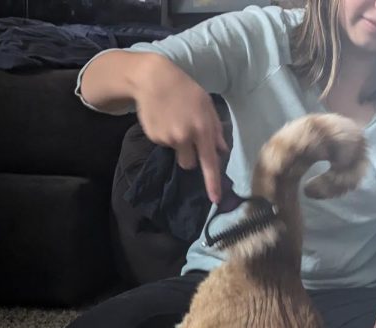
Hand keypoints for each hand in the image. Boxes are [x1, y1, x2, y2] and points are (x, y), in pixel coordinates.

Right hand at [133, 56, 227, 203]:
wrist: (153, 79)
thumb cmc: (185, 90)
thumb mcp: (206, 105)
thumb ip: (215, 129)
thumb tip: (221, 150)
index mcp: (202, 129)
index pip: (209, 162)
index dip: (212, 183)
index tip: (215, 200)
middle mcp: (185, 137)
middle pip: (190, 164)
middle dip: (190, 155)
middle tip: (186, 134)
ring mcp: (167, 138)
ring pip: (176, 154)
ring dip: (177, 145)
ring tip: (173, 122)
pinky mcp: (153, 137)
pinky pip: (163, 145)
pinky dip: (164, 136)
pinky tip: (163, 119)